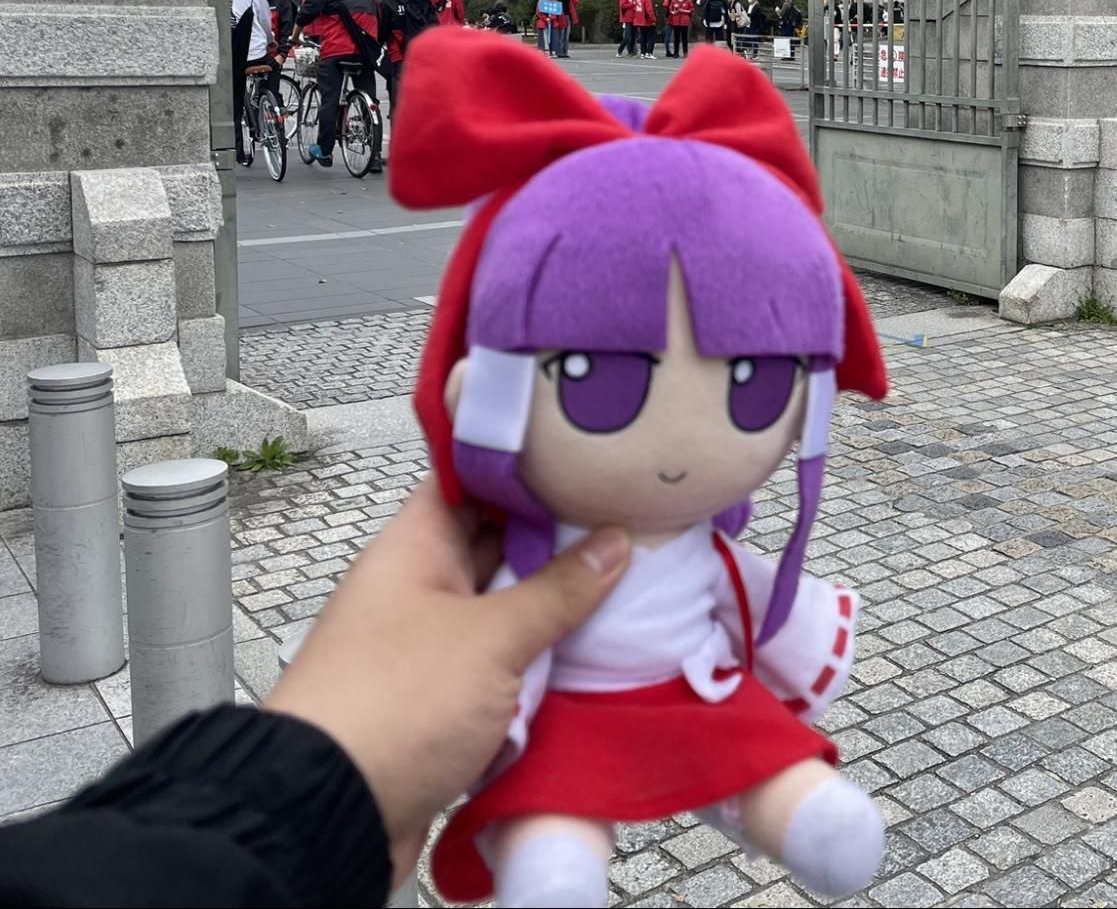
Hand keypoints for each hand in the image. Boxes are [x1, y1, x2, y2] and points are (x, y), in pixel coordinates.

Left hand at [266, 475, 628, 882]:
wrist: (329, 816)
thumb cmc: (393, 705)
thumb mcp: (492, 637)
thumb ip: (558, 589)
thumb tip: (611, 544)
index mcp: (412, 551)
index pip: (470, 482)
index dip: (527, 468)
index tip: (588, 461)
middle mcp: (416, 593)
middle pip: (497, 549)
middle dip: (557, 549)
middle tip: (627, 531)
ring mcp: (428, 651)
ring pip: (505, 616)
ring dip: (552, 620)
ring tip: (625, 598)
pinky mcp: (440, 706)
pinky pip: (500, 674)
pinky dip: (535, 675)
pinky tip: (588, 668)